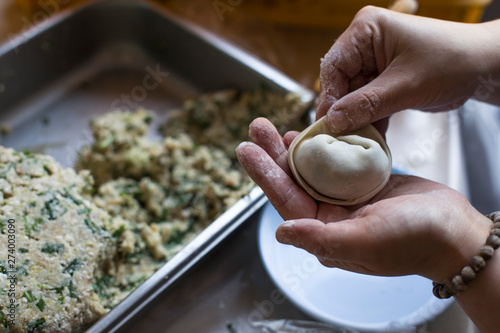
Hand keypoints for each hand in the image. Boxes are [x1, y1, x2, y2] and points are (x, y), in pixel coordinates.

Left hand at [236, 118, 490, 281]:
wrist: (454, 230)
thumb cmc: (415, 239)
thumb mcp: (367, 240)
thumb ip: (322, 239)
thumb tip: (281, 231)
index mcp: (324, 234)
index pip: (287, 201)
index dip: (264, 175)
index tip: (245, 149)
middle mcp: (330, 217)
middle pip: (294, 181)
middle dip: (272, 155)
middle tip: (255, 127)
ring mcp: (346, 199)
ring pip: (311, 170)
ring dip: (292, 148)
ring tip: (273, 126)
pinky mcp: (361, 184)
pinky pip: (334, 162)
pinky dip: (322, 147)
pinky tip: (309, 132)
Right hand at [318, 6, 499, 133]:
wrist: (484, 67)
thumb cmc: (451, 62)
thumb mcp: (405, 85)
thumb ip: (366, 104)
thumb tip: (333, 122)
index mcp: (366, 31)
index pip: (334, 66)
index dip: (329, 97)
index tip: (327, 125)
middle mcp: (366, 45)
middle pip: (341, 83)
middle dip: (343, 112)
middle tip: (339, 138)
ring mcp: (375, 64)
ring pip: (353, 97)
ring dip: (357, 120)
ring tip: (355, 142)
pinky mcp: (384, 81)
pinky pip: (368, 103)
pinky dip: (370, 120)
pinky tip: (371, 138)